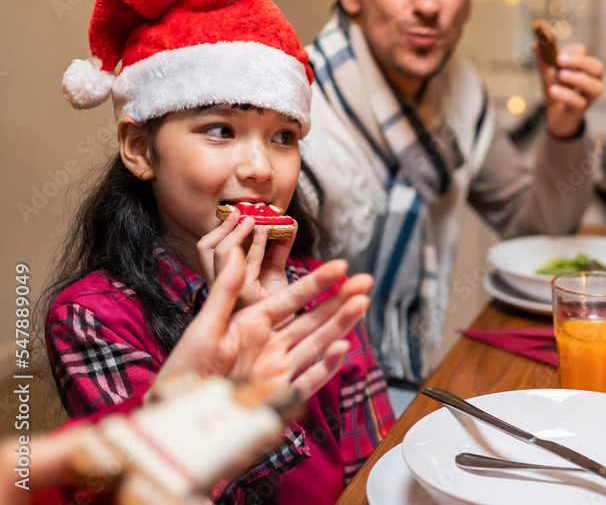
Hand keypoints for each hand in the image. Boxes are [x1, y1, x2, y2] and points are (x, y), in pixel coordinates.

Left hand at [152, 249, 371, 406]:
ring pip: (317, 344)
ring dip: (340, 324)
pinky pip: (307, 380)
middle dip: (340, 300)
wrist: (174, 419)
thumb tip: (234, 251)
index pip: (292, 300)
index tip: (340, 265)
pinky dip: (325, 366)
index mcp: (252, 325)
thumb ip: (224, 290)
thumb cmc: (182, 373)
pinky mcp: (279, 398)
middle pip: (313, 319)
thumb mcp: (203, 327)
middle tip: (366, 281)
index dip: (317, 283)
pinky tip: (341, 347)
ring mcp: (277, 371)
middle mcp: (270, 346)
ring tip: (362, 303)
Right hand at [196, 208, 296, 307]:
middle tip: (240, 213)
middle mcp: (220, 285)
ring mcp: (228, 290)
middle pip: (205, 249)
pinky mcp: (243, 294)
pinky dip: (255, 244)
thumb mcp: (275, 271)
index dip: (219, 230)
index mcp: (222, 278)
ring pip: (221, 252)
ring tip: (253, 219)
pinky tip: (264, 233)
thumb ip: (279, 247)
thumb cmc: (278, 304)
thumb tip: (289, 222)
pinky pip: (246, 263)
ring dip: (238, 231)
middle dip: (223, 227)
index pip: (207, 250)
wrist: (288, 325)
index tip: (235, 214)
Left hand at [535, 42, 603, 137]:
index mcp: (586, 62)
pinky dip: (565, 95)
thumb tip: (536, 44)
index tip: (554, 53)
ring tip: (560, 75)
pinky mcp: (583, 107)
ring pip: (594, 86)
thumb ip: (543, 56)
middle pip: (596, 67)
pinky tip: (553, 90)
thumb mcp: (548, 69)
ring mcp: (591, 94)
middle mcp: (595, 77)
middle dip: (578, 62)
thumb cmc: (557, 85)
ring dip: (577, 78)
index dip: (568, 51)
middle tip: (560, 59)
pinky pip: (579, 102)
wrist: (556, 110)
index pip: (583, 52)